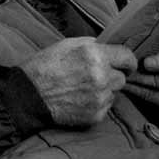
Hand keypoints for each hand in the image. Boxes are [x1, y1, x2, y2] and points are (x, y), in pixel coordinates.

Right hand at [21, 37, 136, 126]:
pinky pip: (106, 106)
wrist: (30, 95)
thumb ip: (91, 44)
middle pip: (122, 77)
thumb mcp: (67, 44)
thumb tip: (107, 46)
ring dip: (105, 89)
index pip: (127, 57)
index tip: (126, 63)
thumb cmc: (46, 66)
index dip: (128, 60)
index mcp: (94, 55)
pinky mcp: (96, 115)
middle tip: (95, 75)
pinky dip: (97, 103)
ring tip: (83, 87)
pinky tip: (80, 98)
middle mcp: (100, 76)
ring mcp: (99, 98)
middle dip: (112, 75)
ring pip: (114, 92)